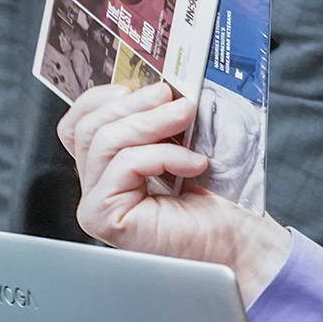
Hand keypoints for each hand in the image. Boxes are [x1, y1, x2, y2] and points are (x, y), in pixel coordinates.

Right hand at [57, 82, 291, 302]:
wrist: (242, 239)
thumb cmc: (221, 195)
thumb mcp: (188, 139)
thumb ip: (164, 114)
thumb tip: (160, 82)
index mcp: (110, 164)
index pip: (80, 120)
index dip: (106, 96)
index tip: (146, 85)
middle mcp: (97, 183)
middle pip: (88, 127)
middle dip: (135, 104)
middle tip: (175, 98)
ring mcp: (96, 202)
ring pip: (103, 141)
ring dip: (150, 122)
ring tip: (186, 117)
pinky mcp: (103, 217)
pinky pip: (123, 165)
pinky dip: (163, 155)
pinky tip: (193, 163)